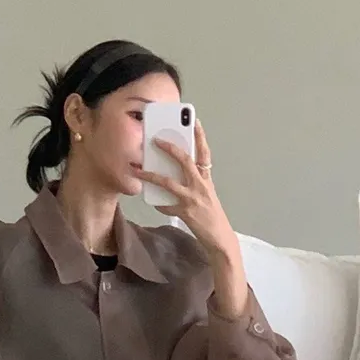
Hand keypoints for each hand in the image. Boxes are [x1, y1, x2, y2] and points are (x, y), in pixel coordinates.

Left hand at [134, 119, 236, 260]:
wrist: (220, 238)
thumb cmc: (212, 215)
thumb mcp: (207, 194)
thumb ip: (195, 182)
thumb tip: (175, 174)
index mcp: (207, 179)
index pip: (204, 153)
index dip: (200, 136)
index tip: (194, 121)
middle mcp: (201, 186)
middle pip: (186, 161)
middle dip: (170, 149)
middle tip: (156, 139)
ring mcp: (193, 199)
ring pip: (169, 182)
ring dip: (152, 176)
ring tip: (139, 171)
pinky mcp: (186, 213)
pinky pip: (167, 206)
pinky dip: (158, 203)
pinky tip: (151, 201)